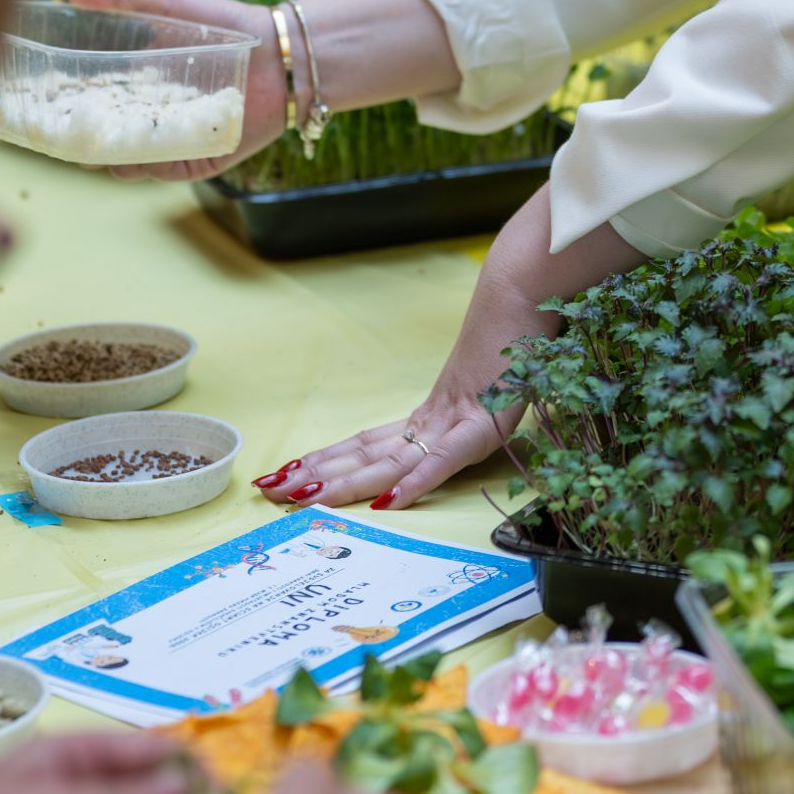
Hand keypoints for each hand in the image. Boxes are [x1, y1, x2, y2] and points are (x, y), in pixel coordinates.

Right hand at [66, 0, 284, 180]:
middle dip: (76, 136)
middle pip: (102, 136)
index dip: (64, 103)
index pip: (90, 101)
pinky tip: (131, 154)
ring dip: (107, 155)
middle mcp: (152, 118)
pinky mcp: (198, 160)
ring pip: (127, 161)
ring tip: (89, 142)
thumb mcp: (168, 3)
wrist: (283, 53)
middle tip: (54, 129)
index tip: (38, 101)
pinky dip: (146, 165)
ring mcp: (173, 141)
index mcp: (139, 85)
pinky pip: (164, 170)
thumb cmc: (226, 25)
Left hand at [252, 182, 616, 511]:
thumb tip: (445, 431)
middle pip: (366, 454)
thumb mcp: (487, 385)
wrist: (523, 292)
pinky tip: (391, 501)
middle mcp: (433, 419)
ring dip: (347, 483)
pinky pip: (445, 459)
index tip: (291, 471)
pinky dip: (418, 481)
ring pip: (390, 460)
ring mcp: (455, 421)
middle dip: (318, 476)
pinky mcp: (483, 423)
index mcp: (432, 415)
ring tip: (306, 497)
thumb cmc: (511, 333)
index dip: (330, 460)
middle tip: (270, 490)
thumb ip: (466, 413)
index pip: (369, 443)